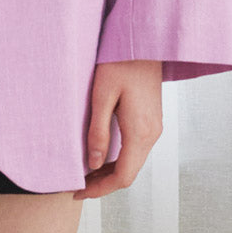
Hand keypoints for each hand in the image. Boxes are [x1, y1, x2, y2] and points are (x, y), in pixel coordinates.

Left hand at [74, 59, 162, 199]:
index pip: (122, 176)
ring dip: (110, 171)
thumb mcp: (102, 95)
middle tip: (77, 185)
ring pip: (133, 162)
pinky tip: (101, 153)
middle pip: (129, 173)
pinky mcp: (152, 119)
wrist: (143, 40)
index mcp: (141, 132)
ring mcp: (154, 126)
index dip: (100, 189)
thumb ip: (98, 131)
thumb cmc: (120, 62)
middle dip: (103, 183)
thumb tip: (92, 164)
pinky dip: (118, 158)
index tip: (78, 192)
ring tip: (85, 172)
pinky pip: (136, 148)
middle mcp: (152, 134)